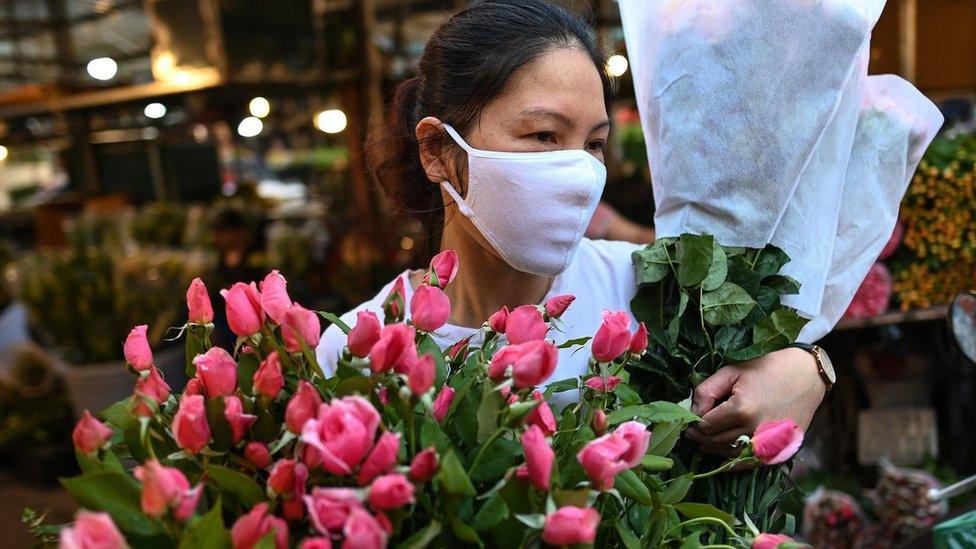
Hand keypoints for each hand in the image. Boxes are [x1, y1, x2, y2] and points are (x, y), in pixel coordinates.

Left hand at [685, 347, 825, 455]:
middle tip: (693, 433)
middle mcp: (754, 429)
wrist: (807, 376)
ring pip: (730, 454)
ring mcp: (768, 443)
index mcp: (741, 408)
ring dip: (715, 450)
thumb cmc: (767, 369)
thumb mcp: (731, 372)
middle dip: (702, 438)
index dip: (694, 424)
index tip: (690, 422)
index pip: (706, 425)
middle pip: (716, 442)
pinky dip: (734, 463)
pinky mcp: (779, 450)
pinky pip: (750, 463)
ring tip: (706, 443)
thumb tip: (693, 412)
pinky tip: (724, 456)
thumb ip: (707, 391)